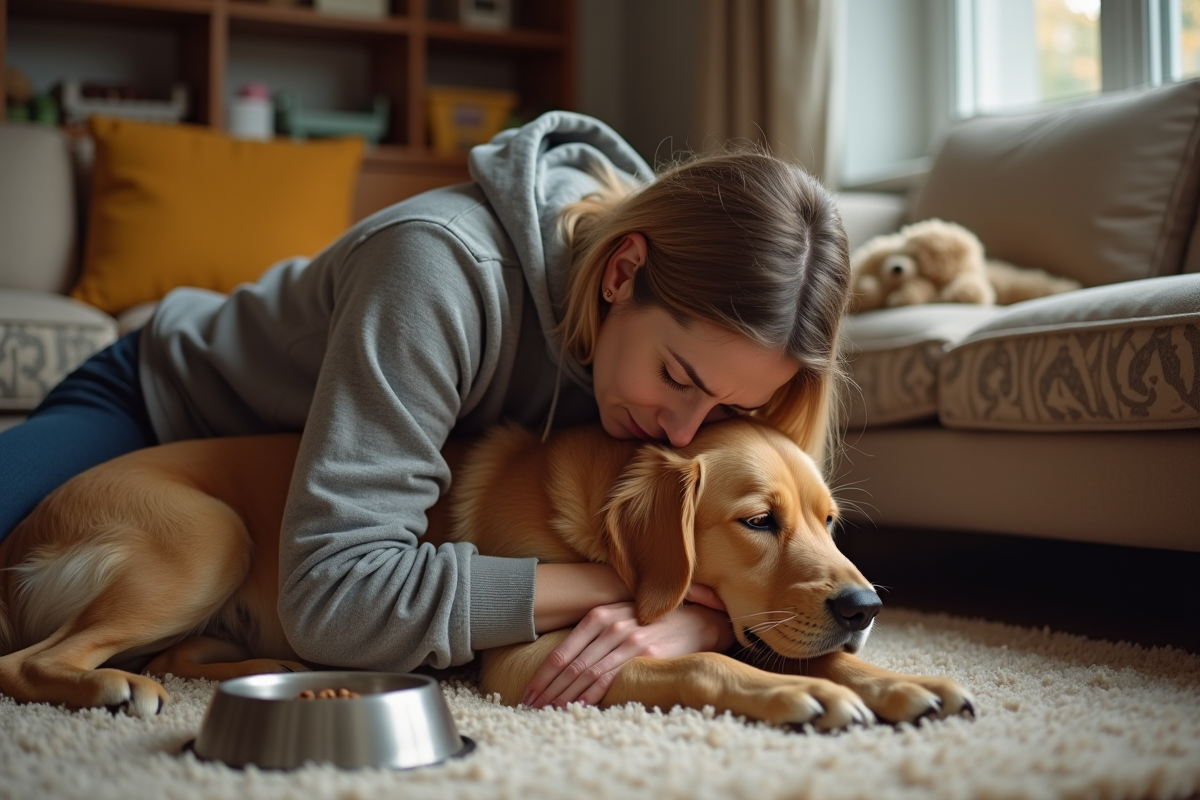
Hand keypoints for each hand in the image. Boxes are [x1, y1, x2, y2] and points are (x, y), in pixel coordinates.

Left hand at [522, 592, 733, 709]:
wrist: (695, 620)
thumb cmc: (651, 622)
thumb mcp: (619, 617)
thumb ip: (594, 634)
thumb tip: (563, 663)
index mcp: (600, 615)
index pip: (563, 650)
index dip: (543, 674)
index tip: (529, 692)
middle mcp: (611, 625)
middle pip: (571, 665)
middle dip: (548, 689)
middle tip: (531, 707)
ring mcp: (629, 640)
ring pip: (588, 674)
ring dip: (565, 696)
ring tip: (548, 711)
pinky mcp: (646, 656)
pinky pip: (612, 679)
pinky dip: (592, 695)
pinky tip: (578, 707)